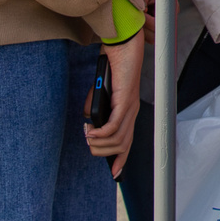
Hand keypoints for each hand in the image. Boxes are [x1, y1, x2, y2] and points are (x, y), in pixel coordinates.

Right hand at [86, 30, 144, 176]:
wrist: (122, 47)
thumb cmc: (112, 68)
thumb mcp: (100, 93)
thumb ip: (96, 109)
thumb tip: (89, 123)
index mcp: (128, 112)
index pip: (128, 143)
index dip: (122, 160)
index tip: (115, 173)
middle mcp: (132, 112)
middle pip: (121, 146)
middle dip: (102, 151)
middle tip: (88, 140)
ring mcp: (130, 107)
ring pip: (117, 139)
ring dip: (98, 142)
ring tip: (87, 134)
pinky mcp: (125, 100)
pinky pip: (113, 126)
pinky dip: (100, 133)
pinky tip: (90, 131)